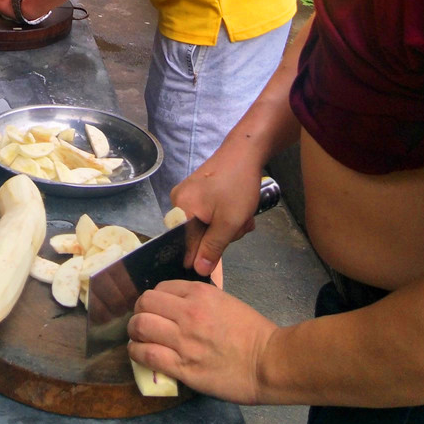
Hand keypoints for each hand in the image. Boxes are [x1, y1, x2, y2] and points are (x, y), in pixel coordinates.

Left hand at [128, 280, 275, 404]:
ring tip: (138, 339)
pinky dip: (137, 353)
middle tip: (142, 323)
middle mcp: (188, 313)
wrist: (268, 362)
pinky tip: (140, 353)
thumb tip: (174, 305)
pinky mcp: (183, 367)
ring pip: (140, 327)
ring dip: (134, 333)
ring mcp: (184, 341)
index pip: (160, 289)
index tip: (155, 310)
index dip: (154, 300)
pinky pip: (147, 355)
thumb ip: (197, 300)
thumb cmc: (251, 332)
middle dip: (139, 313)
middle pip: (144, 304)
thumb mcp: (223, 301)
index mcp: (199, 294)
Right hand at [171, 144, 266, 274]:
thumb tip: (198, 271)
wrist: (245, 151)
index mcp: (180, 209)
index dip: (203, 255)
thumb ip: (212, 248)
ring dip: (227, 225)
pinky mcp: (199, 190)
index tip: (222, 252)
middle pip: (197, 235)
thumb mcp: (228, 223)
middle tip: (239, 224)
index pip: (186, 246)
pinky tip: (238, 208)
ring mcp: (189, 194)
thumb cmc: (237, 186)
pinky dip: (225, 215)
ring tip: (242, 215)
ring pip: (207, 225)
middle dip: (222, 235)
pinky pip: (209, 213)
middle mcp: (178, 201)